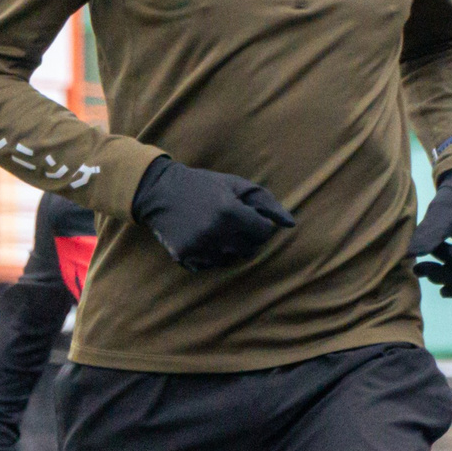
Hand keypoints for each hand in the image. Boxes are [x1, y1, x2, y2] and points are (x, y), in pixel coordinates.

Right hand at [132, 157, 296, 270]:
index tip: (252, 218)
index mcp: (230, 212)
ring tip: (216, 228)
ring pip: (231, 259)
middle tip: (234, 223)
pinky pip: (211, 265)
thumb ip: (267, 202)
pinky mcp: (185, 257)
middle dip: (248, 237)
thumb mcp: (235, 185)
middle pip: (250, 249)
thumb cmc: (203, 185)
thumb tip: (291, 224)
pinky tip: (202, 237)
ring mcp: (200, 247)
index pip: (264, 233)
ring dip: (229, 247)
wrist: (160, 191)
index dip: (261, 225)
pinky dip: (211, 255)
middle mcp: (216, 233)